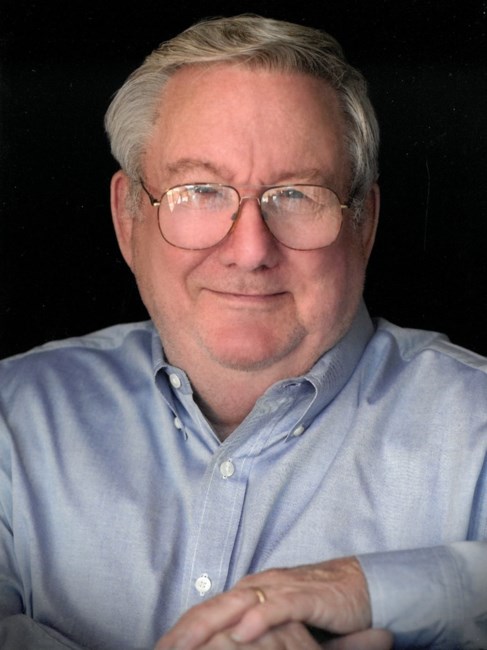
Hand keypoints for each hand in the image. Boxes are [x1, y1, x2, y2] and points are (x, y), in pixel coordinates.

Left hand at [156, 557, 379, 649]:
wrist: (360, 585)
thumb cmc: (317, 605)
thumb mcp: (277, 621)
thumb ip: (253, 628)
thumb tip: (229, 642)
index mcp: (251, 592)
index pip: (209, 610)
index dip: (183, 629)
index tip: (161, 648)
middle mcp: (261, 586)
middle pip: (216, 605)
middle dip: (186, 629)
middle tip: (162, 649)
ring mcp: (283, 588)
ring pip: (240, 603)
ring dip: (211, 624)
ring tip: (185, 644)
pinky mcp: (307, 595)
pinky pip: (280, 607)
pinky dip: (260, 618)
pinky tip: (242, 632)